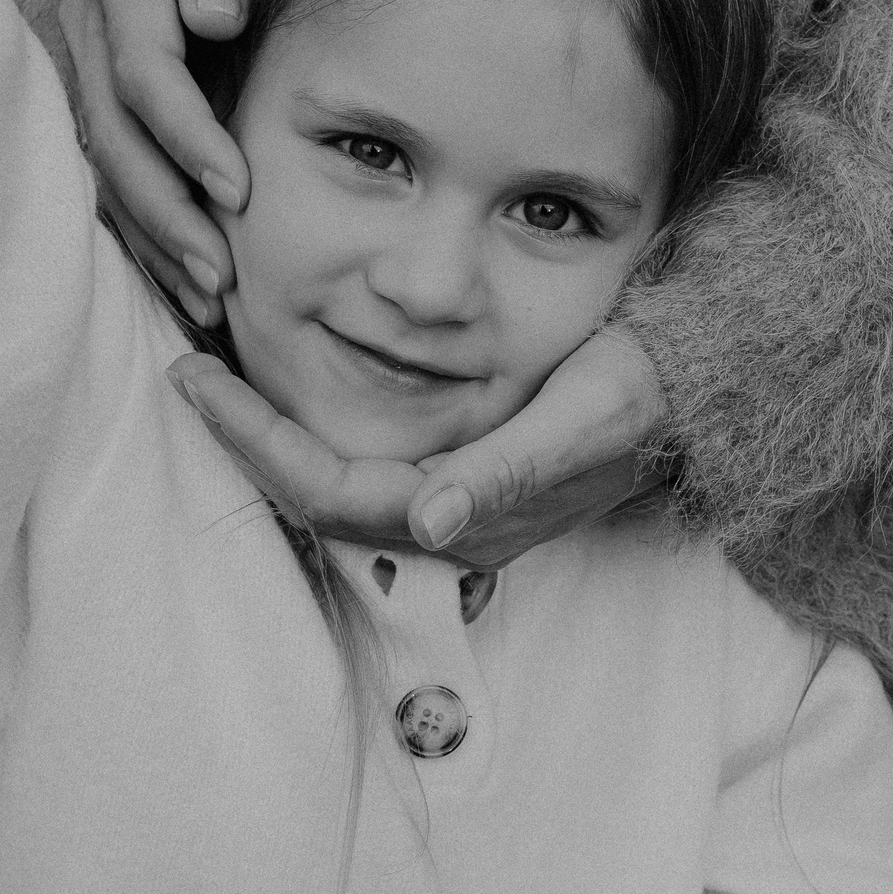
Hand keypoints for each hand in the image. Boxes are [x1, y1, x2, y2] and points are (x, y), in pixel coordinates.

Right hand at [62, 0, 259, 324]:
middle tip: (222, 274)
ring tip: (210, 297)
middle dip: (169, 213)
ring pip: (107, 169)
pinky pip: (112, 174)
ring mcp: (82, 70)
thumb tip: (216, 19)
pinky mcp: (95, 100)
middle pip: (116, 140)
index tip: (241, 191)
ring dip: (155, 238)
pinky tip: (184, 281)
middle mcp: (89, 33)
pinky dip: (146, 230)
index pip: (146, 75)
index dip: (189, 138)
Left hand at [169, 329, 669, 568]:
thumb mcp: (585, 413)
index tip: (196, 377)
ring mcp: (457, 510)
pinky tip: (290, 397)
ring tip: (217, 382)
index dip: (253, 440)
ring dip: (270, 442)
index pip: (326, 489)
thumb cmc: (649, 391)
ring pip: (332, 490)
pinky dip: (311, 437)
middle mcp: (452, 523)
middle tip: (184, 370)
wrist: (708, 401)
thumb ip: (507, 468)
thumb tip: (427, 521)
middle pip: (312, 498)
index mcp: (468, 511)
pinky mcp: (465, 486)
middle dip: (243, 440)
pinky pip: (361, 473)